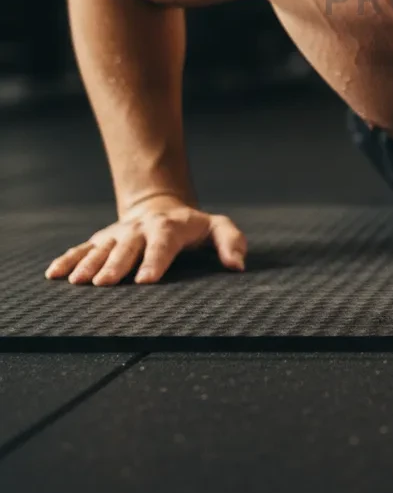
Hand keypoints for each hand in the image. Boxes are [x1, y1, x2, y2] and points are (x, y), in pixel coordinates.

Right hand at [44, 195, 247, 285]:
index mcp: (170, 228)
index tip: (145, 281)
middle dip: (116, 264)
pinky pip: (82, 248)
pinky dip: (68, 259)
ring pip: (102, 248)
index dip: (155, 261)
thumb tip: (237, 266)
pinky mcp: (102, 239)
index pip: (163, 244)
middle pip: (128, 247)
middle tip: (105, 283)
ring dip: (89, 263)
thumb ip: (231, 242)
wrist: (162, 208)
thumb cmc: (193, 227)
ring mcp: (119, 234)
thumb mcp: (217, 228)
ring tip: (78, 282)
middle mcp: (141, 229)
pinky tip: (54, 274)